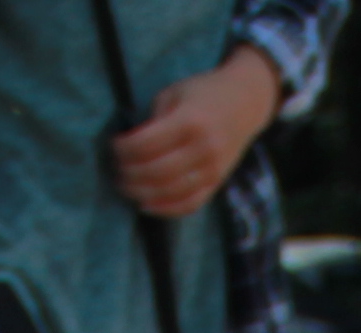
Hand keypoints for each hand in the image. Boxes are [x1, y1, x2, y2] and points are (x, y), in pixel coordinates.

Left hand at [107, 48, 276, 219]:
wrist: (246, 102)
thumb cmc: (203, 94)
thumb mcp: (174, 95)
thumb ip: (154, 121)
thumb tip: (129, 148)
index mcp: (190, 121)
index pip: (145, 144)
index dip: (123, 149)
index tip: (114, 145)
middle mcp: (203, 148)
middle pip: (155, 172)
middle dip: (129, 173)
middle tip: (116, 168)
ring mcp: (213, 169)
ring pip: (170, 192)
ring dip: (141, 193)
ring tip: (126, 186)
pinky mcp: (217, 183)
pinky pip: (189, 205)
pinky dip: (165, 210)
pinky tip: (145, 205)